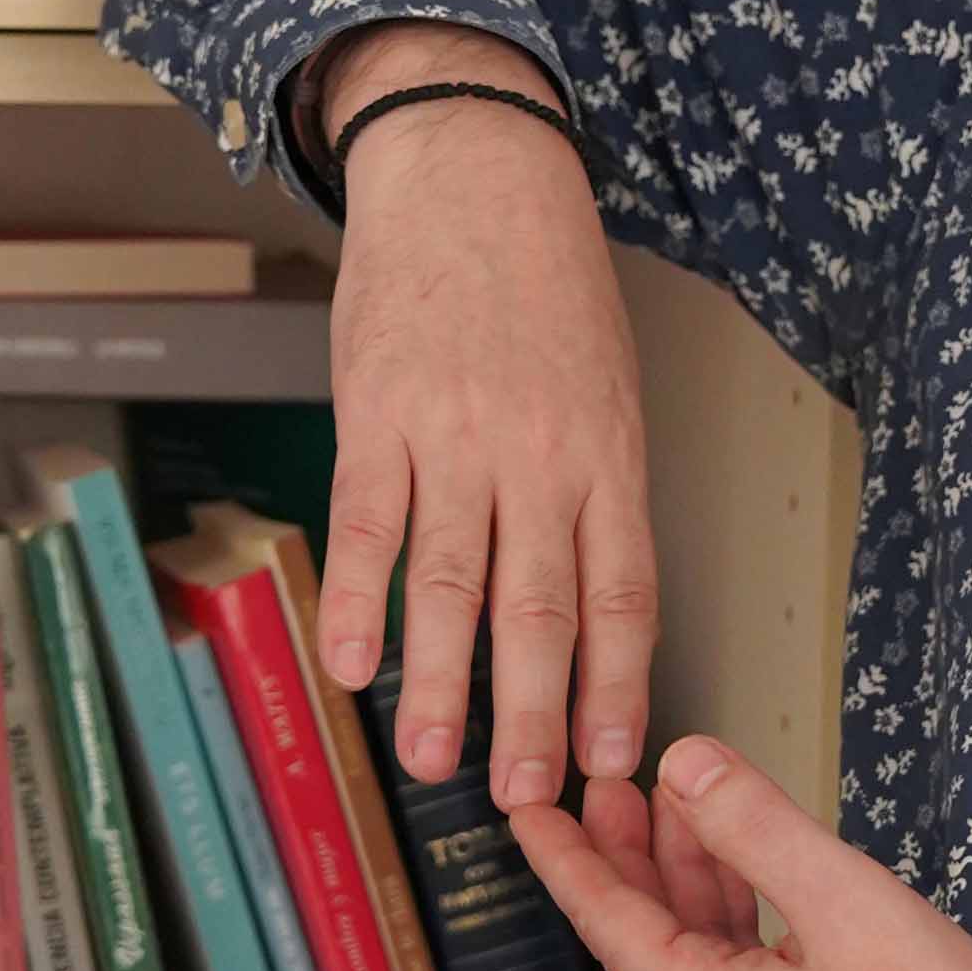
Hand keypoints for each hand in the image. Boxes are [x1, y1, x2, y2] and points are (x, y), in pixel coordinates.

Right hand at [313, 33, 658, 809]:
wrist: (475, 173)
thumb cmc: (546, 288)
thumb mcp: (606, 386)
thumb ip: (595, 492)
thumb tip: (590, 610)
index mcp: (608, 455)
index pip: (622, 592)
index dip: (614, 684)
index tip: (606, 762)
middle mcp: (541, 454)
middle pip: (543, 606)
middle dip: (536, 713)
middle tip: (525, 796)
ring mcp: (458, 435)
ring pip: (454, 581)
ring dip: (443, 681)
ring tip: (433, 762)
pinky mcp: (380, 412)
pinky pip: (367, 523)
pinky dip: (356, 599)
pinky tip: (349, 664)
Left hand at [510, 740, 971, 970]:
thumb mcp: (839, 899)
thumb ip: (754, 825)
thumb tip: (686, 765)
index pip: (603, 920)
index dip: (564, 854)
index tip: (526, 805)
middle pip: (642, 936)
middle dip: (626, 855)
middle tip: (607, 784)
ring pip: (693, 954)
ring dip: (684, 879)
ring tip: (679, 806)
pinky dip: (731, 916)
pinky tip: (746, 871)